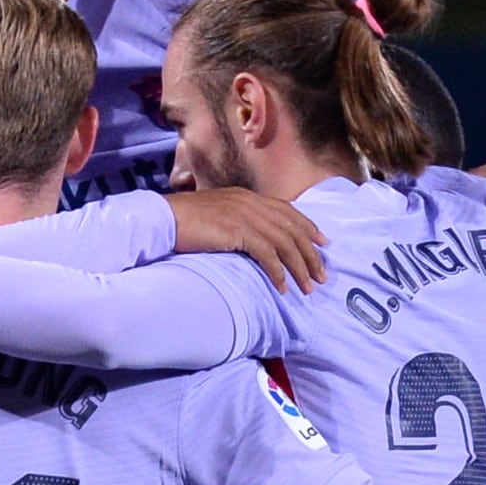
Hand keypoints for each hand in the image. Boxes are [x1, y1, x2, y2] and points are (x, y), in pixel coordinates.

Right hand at [165, 188, 325, 289]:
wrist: (163, 219)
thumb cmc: (183, 221)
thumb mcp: (216, 215)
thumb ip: (235, 221)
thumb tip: (247, 239)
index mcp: (247, 197)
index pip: (287, 211)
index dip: (308, 227)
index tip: (322, 244)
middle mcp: (251, 203)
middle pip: (292, 228)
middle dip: (310, 254)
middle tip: (322, 275)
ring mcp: (245, 215)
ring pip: (285, 242)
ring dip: (299, 267)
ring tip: (308, 287)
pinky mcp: (238, 231)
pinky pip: (267, 254)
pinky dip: (278, 272)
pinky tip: (283, 287)